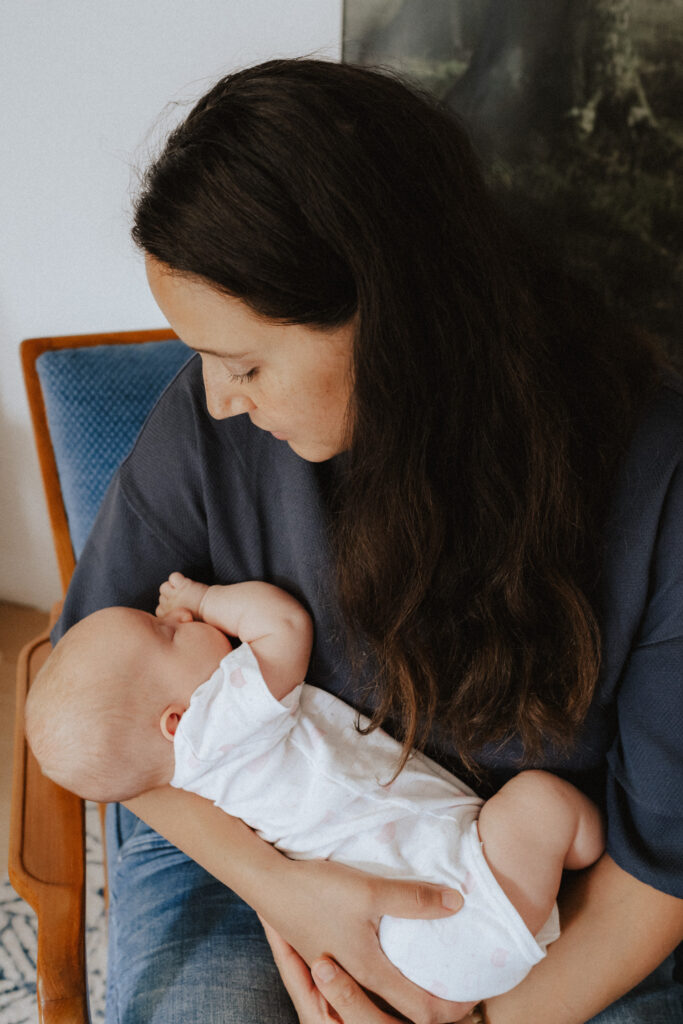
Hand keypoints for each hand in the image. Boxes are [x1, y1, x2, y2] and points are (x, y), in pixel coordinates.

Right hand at [156, 571, 207, 619]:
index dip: (166, 605)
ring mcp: (175, 595)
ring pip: (163, 587)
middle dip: (169, 596)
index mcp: (170, 616)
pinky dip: (177, 577)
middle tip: (181, 596)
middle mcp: (170, 606)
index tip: (175, 605)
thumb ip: (176, 617)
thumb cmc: (202, 617)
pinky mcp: (183, 585)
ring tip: (181, 588)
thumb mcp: (185, 621)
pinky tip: (184, 581)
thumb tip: (171, 614)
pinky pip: (173, 577)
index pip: (159, 609)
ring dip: (170, 586)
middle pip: (161, 597)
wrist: (213, 608)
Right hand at [257, 857, 467, 1023]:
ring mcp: (340, 974)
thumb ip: (413, 899)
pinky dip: (386, 987)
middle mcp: (356, 981)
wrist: (268, 883)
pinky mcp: (330, 959)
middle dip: (436, 1010)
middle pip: (403, 1016)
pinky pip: (366, 987)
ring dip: (409, 1000)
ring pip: (383, 1003)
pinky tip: (394, 961)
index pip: (422, 1009)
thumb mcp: (369, 891)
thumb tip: (458, 903)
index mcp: (370, 972)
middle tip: (462, 994)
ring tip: (433, 981)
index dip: (451, 1007)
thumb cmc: (316, 889)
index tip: (473, 996)